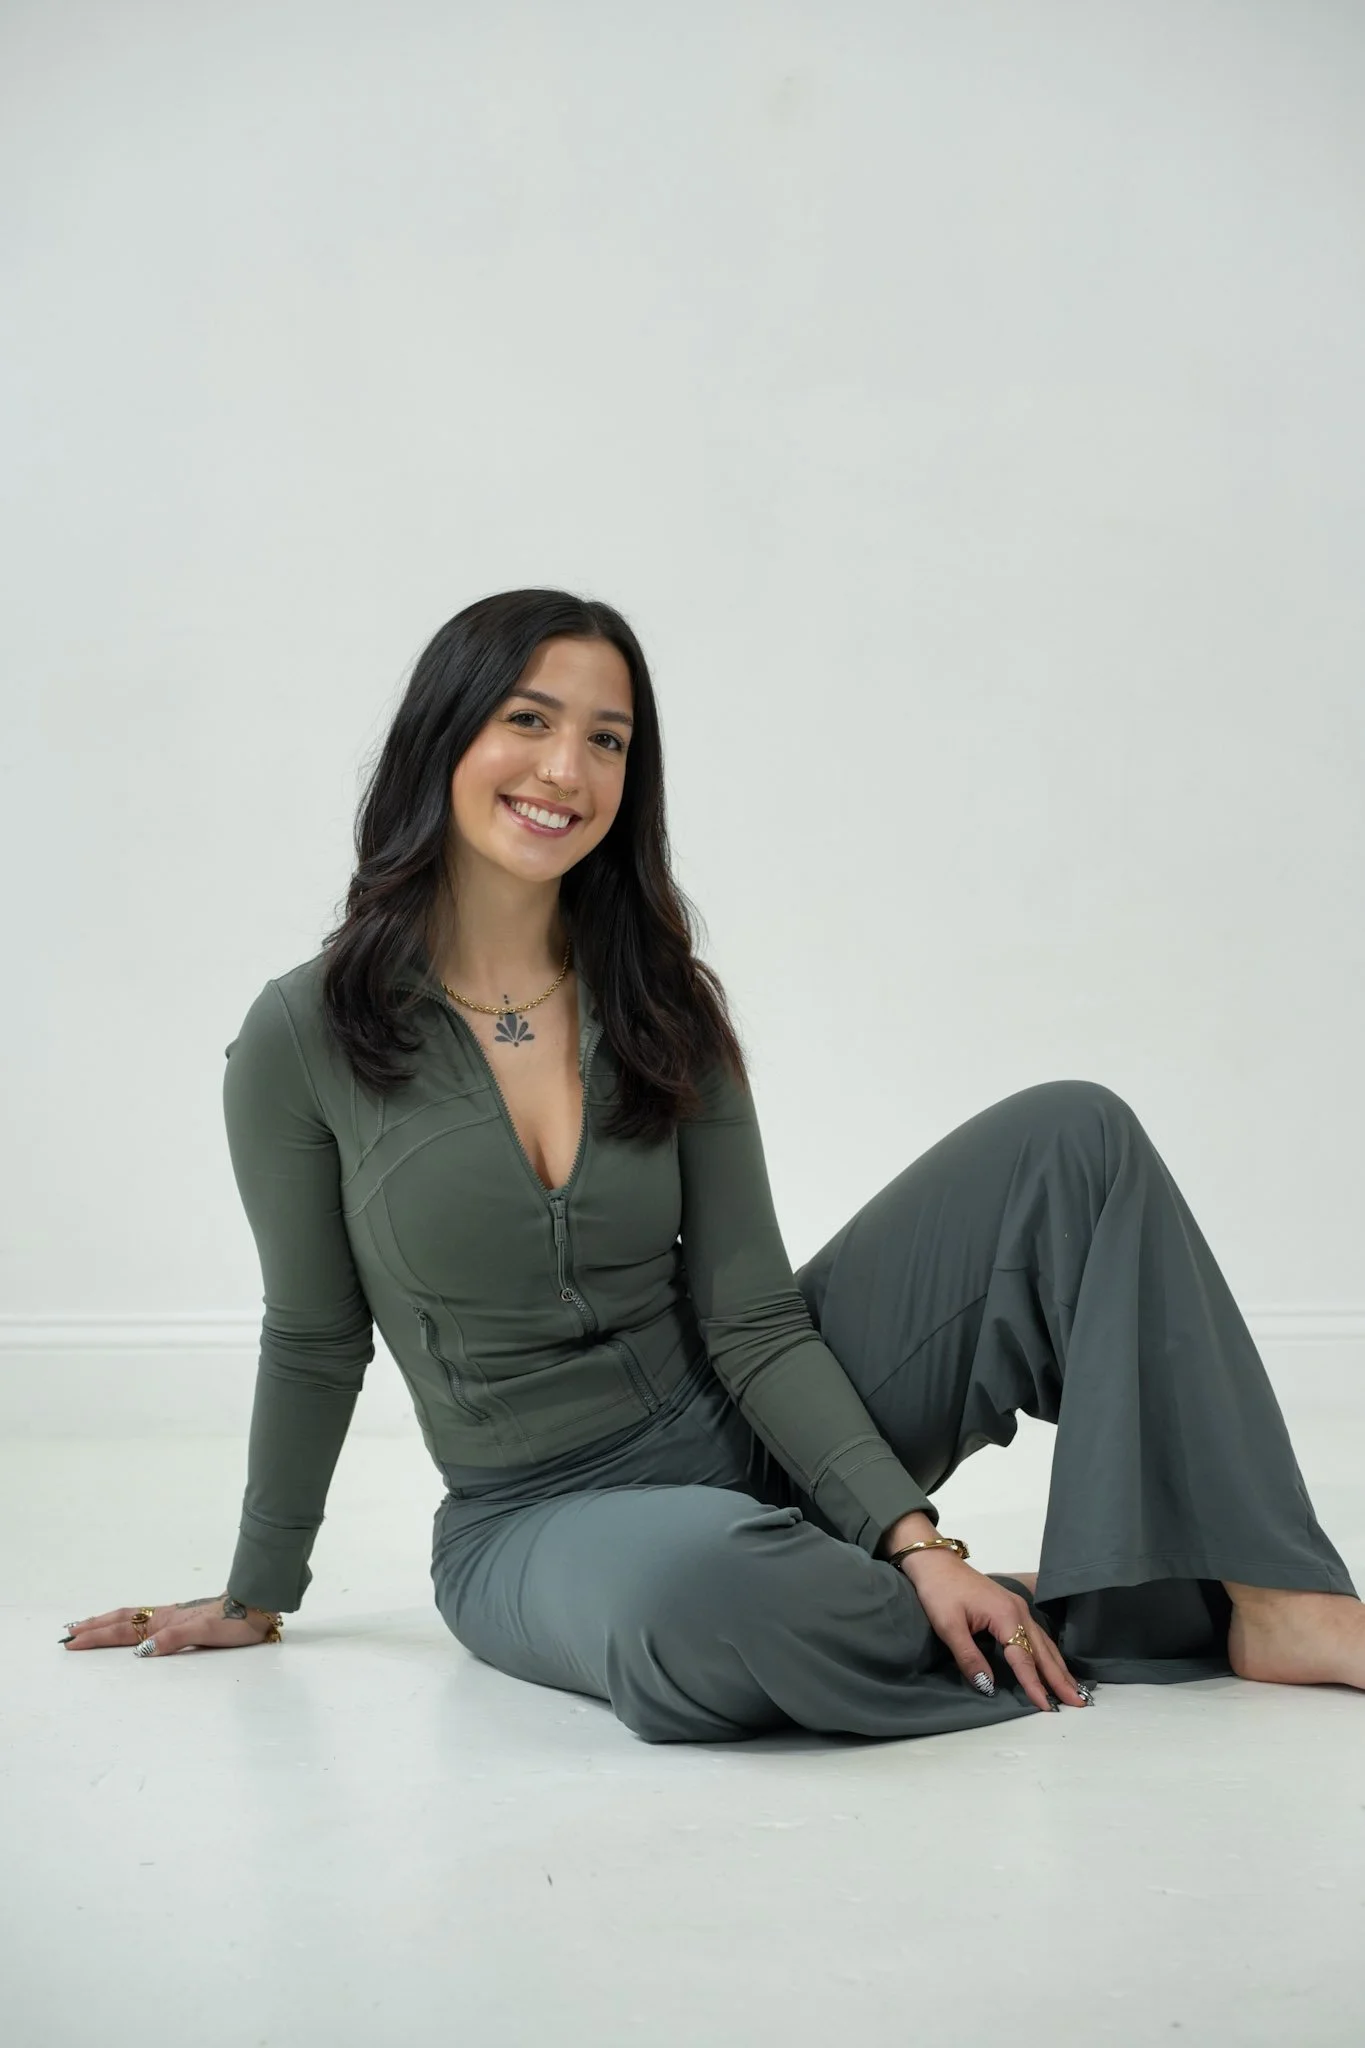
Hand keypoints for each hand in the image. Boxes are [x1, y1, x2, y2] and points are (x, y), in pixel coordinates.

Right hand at [59, 1593, 281, 1656]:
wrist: (258, 1606)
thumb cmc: (234, 1623)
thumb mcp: (206, 1633)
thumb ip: (175, 1639)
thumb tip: (142, 1651)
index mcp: (166, 1620)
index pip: (124, 1630)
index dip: (97, 1636)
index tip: (72, 1642)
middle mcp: (166, 1616)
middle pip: (122, 1621)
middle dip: (94, 1628)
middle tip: (67, 1633)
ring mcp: (173, 1616)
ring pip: (132, 1618)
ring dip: (107, 1623)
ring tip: (88, 1625)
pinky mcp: (183, 1619)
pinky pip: (146, 1621)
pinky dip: (128, 1624)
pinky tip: (129, 1628)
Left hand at [898, 1551, 1087, 1710]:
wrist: (936, 1563)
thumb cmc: (940, 1592)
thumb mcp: (949, 1626)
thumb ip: (970, 1658)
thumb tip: (988, 1687)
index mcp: (1006, 1616)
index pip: (1024, 1658)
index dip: (1034, 1684)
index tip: (1047, 1706)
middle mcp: (1019, 1612)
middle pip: (1043, 1651)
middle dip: (1060, 1678)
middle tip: (1078, 1702)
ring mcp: (1018, 1608)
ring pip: (1044, 1643)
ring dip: (1059, 1667)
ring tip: (1073, 1689)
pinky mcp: (1013, 1607)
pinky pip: (1037, 1635)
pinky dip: (1049, 1654)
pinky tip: (1053, 1664)